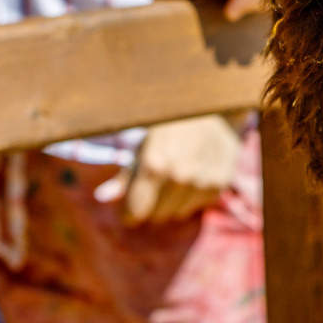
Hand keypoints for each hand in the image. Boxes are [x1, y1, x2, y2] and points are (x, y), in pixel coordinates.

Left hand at [113, 113, 246, 223]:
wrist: (211, 106)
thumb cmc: (168, 125)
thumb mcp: (142, 145)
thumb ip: (124, 176)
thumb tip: (102, 198)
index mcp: (155, 165)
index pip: (135, 212)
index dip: (129, 210)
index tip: (130, 202)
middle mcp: (180, 176)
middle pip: (156, 216)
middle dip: (151, 203)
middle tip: (155, 181)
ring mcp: (203, 181)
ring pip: (177, 213)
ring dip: (172, 201)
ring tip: (175, 175)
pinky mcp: (220, 183)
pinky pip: (197, 207)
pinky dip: (191, 197)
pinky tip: (193, 174)